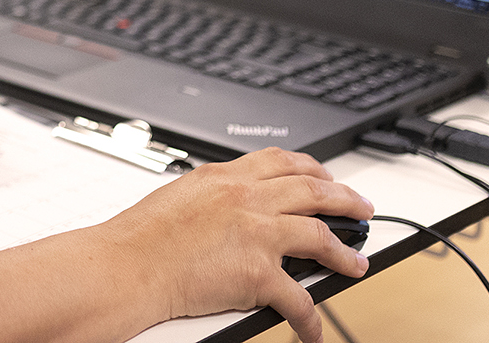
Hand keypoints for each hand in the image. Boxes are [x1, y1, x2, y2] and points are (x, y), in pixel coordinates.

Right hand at [103, 148, 371, 342]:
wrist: (126, 265)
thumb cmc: (140, 238)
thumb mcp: (181, 196)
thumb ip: (214, 196)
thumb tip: (232, 207)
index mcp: (224, 177)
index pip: (280, 161)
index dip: (312, 168)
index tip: (325, 176)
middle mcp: (245, 198)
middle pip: (312, 189)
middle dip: (344, 198)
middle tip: (361, 207)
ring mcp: (255, 233)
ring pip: (319, 235)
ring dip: (345, 251)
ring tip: (358, 262)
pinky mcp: (257, 273)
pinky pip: (298, 299)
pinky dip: (311, 319)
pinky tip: (315, 329)